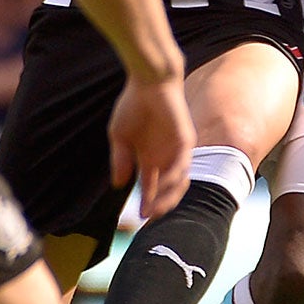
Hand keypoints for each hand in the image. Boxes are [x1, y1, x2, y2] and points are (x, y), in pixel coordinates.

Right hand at [107, 73, 193, 218]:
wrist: (148, 82)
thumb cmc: (132, 106)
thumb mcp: (119, 137)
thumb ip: (120, 160)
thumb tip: (118, 184)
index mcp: (150, 159)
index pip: (151, 189)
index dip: (146, 204)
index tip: (137, 221)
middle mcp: (165, 159)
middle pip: (167, 191)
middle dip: (159, 207)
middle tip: (148, 221)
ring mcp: (177, 151)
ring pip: (178, 183)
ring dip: (167, 197)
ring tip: (154, 210)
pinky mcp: (185, 141)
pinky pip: (182, 165)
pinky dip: (172, 178)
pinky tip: (161, 187)